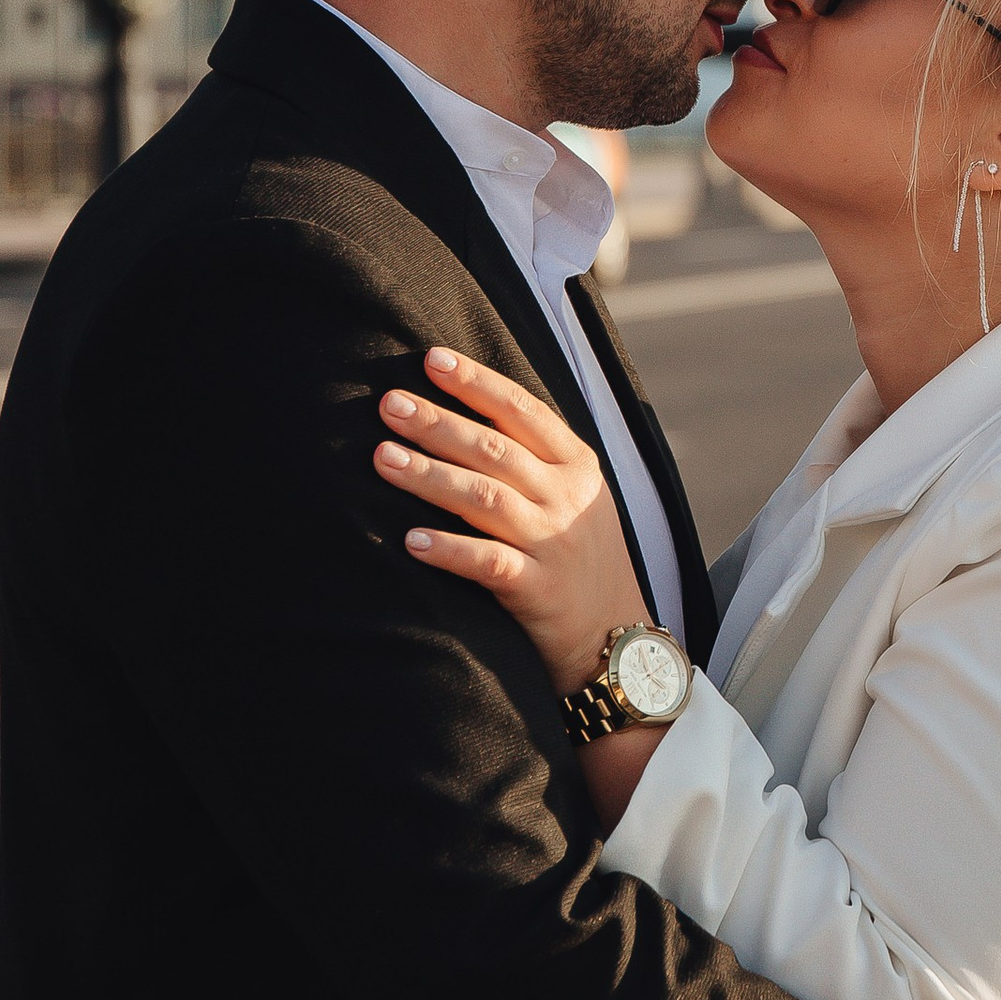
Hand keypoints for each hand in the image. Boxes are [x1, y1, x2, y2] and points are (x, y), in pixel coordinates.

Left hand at [375, 350, 642, 689]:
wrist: (617, 639)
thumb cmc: (581, 559)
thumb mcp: (575, 497)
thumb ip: (533, 458)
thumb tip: (464, 413)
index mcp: (577, 466)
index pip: (523, 411)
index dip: (477, 383)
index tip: (432, 360)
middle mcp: (567, 498)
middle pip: (495, 450)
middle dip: (439, 423)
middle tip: (389, 404)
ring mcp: (554, 544)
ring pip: (486, 499)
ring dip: (431, 476)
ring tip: (383, 458)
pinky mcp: (539, 591)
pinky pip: (488, 564)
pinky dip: (450, 550)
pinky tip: (410, 540)